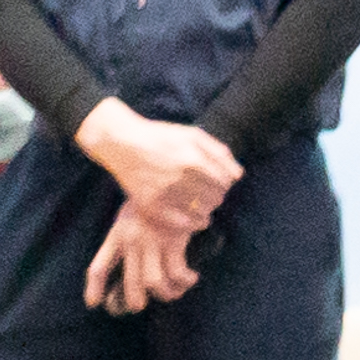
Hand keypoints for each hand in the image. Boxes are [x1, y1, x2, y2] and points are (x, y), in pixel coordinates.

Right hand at [76, 101, 241, 228]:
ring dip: (206, 210)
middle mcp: (180, 177)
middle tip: (207, 194)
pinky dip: (193, 224)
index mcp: (193, 158)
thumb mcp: (192, 134)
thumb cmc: (160, 137)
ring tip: (200, 205)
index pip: (225, 182)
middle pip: (215, 198)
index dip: (225, 184)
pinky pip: (182, 224)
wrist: (121, 142)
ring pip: (202, 212)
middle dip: (216, 197)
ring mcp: (164, 193)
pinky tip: (194, 219)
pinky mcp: (150, 205)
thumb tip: (238, 175)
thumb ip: (218, 152)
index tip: (218, 183)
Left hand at [85, 197, 203, 313]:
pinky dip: (185, 281)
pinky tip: (191, 277)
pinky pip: (178, 272)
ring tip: (175, 290)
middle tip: (143, 304)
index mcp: (117, 236)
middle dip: (136, 302)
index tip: (93, 303)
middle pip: (130, 284)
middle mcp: (132, 242)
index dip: (94, 289)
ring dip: (168, 294)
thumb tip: (133, 263)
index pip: (98, 267)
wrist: (173, 179)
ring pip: (154, 283)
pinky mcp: (173, 240)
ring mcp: (152, 242)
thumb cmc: (154, 198)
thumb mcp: (130, 214)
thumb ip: (127, 235)